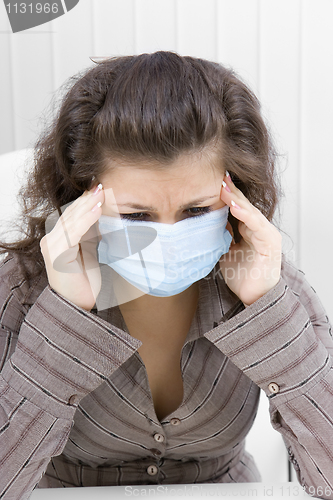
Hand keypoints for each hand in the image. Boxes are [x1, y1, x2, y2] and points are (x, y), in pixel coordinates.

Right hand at [40, 184, 105, 310]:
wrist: (78, 304)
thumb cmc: (84, 280)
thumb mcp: (90, 251)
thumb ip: (91, 234)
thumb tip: (101, 215)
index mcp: (59, 238)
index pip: (72, 213)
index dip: (85, 200)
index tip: (99, 186)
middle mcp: (52, 240)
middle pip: (71, 214)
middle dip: (87, 199)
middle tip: (102, 184)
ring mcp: (53, 247)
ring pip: (72, 221)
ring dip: (88, 206)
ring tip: (102, 194)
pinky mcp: (58, 255)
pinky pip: (74, 233)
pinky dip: (86, 220)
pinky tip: (97, 210)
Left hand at [219, 172, 281, 305]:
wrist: (252, 299)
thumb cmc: (240, 276)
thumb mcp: (223, 252)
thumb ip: (218, 237)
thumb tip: (200, 224)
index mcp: (247, 229)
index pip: (236, 207)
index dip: (225, 195)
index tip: (211, 182)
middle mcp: (258, 229)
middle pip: (243, 205)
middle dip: (230, 191)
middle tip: (217, 176)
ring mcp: (266, 235)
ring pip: (250, 212)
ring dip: (237, 200)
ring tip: (224, 188)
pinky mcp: (270, 244)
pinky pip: (258, 226)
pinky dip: (247, 215)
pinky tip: (235, 207)